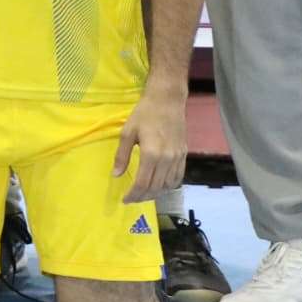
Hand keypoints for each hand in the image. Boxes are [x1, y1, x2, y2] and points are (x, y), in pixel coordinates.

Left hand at [112, 87, 187, 204]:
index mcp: (151, 154)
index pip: (143, 183)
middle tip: (132, 199)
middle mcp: (167, 159)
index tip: (125, 199)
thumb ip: (122, 156)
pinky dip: (169, 186)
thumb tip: (116, 175)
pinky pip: (178, 177)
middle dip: (143, 197)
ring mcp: (178, 158)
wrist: (167, 101)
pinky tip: (160, 186)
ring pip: (168, 185)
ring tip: (144, 194)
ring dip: (156, 193)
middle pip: (156, 188)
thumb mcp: (127, 133)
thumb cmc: (144, 114)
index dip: (133, 194)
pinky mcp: (184, 155)